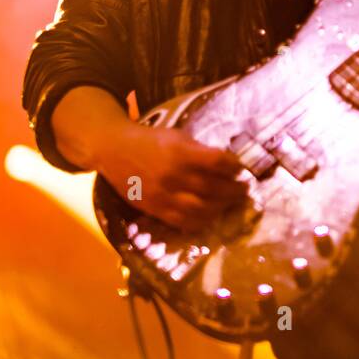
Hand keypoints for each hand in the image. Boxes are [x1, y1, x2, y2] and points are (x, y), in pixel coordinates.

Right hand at [97, 121, 248, 231]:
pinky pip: (183, 222)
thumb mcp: (177, 136)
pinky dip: (201, 221)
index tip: (241, 169)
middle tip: (244, 190)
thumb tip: (226, 163)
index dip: (234, 167)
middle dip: (234, 191)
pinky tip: (211, 216)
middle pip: (214, 189)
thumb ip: (199, 150)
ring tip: (231, 204)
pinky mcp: (155, 210)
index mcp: (180, 153)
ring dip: (221, 208)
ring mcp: (164, 196)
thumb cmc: (150, 140)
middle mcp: (174, 177)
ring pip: (201, 209)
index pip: (217, 163)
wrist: (114, 151)